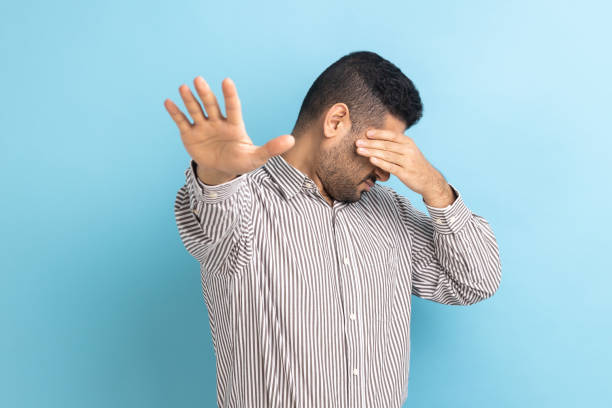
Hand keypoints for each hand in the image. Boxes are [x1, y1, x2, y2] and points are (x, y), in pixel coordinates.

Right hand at [164, 76, 294, 178]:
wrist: (222, 170)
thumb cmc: (241, 161)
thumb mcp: (256, 157)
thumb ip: (272, 148)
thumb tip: (292, 140)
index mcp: (234, 125)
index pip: (232, 107)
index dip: (229, 95)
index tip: (226, 81)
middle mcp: (217, 122)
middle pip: (211, 105)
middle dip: (205, 94)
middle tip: (199, 80)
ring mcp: (203, 127)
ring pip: (196, 110)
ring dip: (189, 100)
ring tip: (184, 87)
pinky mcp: (190, 135)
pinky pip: (182, 122)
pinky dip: (175, 113)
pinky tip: (168, 102)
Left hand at [355, 129, 453, 204]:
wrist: (429, 180)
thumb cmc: (414, 164)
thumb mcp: (408, 151)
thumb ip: (395, 145)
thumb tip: (375, 138)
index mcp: (408, 142)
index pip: (392, 135)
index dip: (379, 133)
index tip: (366, 133)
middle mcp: (409, 150)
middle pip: (386, 145)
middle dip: (370, 143)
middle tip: (357, 142)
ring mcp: (408, 162)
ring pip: (387, 155)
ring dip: (372, 152)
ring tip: (359, 150)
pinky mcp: (406, 173)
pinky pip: (391, 167)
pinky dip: (380, 163)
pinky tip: (371, 160)